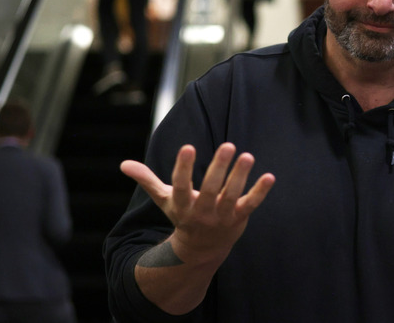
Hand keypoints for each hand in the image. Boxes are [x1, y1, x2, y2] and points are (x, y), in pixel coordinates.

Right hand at [120, 143, 274, 262]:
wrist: (202, 249)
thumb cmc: (183, 216)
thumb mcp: (165, 200)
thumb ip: (147, 180)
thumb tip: (123, 165)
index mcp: (182, 205)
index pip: (181, 185)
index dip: (184, 167)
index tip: (188, 147)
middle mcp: (201, 212)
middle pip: (210, 189)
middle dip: (218, 168)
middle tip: (228, 144)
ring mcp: (221, 216)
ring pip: (232, 196)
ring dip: (240, 176)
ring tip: (247, 155)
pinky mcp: (239, 218)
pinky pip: (251, 204)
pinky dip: (260, 192)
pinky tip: (269, 177)